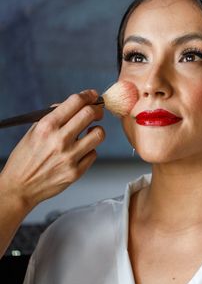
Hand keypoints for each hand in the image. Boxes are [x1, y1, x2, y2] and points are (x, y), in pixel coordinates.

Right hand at [0, 89, 105, 213]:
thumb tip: (73, 104)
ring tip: (90, 132)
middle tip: (96, 112)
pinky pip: (93, 153)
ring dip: (97, 130)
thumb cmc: (25, 159)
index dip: (88, 95)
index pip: (75, 102)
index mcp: (46, 127)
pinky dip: (89, 150)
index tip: (93, 95)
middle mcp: (59, 140)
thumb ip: (53, 117)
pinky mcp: (76, 171)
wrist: (19, 187)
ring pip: (98, 133)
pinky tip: (80, 152)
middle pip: (90, 113)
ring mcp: (69, 156)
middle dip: (97, 110)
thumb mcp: (33, 132)